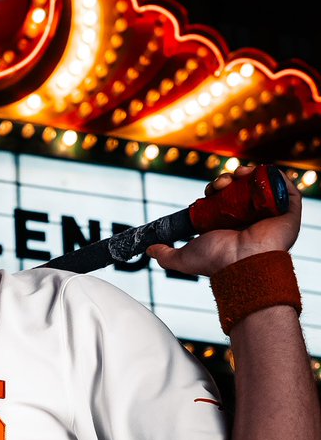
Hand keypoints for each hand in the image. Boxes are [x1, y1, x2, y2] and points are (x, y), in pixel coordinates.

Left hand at [146, 164, 301, 276]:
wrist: (241, 265)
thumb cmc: (217, 263)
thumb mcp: (184, 258)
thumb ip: (166, 255)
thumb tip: (150, 249)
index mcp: (232, 225)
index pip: (225, 198)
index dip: (216, 189)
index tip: (210, 190)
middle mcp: (252, 218)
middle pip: (242, 188)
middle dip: (229, 179)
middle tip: (221, 183)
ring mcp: (271, 213)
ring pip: (261, 184)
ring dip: (249, 173)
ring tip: (238, 175)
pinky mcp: (289, 210)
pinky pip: (284, 186)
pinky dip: (272, 175)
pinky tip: (256, 173)